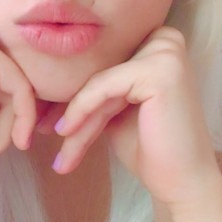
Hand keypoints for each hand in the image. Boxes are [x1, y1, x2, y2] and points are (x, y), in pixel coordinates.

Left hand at [51, 27, 221, 221]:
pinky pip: (102, 87)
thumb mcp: (114, 109)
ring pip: (97, 82)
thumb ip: (93, 88)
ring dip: (74, 119)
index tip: (42, 117)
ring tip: (60, 152)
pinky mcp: (160, 69)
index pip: (100, 63)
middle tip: (39, 130)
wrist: (182, 183)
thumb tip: (44, 79)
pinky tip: (66, 133)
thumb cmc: (149, 148)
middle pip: (98, 72)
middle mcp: (164, 38)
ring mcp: (166, 51)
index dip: (69, 92)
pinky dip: (81, 110)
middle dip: (66, 105)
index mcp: (155, 42)